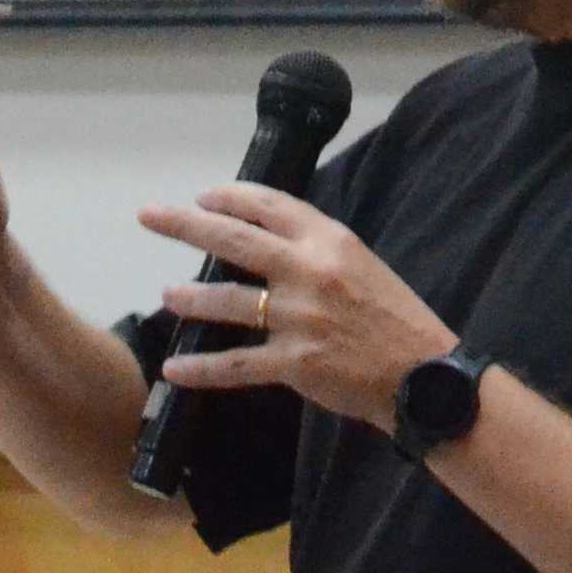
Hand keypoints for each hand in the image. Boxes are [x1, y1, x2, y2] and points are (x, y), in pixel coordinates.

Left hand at [139, 184, 454, 428]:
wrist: (422, 376)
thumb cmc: (395, 318)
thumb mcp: (362, 264)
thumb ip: (317, 251)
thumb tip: (270, 242)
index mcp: (330, 241)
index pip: (269, 205)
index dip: (230, 197)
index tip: (203, 196)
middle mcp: (310, 271)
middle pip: (235, 240)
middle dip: (185, 225)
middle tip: (149, 215)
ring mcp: (299, 318)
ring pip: (228, 302)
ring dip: (190, 298)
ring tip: (167, 295)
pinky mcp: (294, 363)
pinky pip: (236, 364)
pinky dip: (201, 367)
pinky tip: (174, 368)